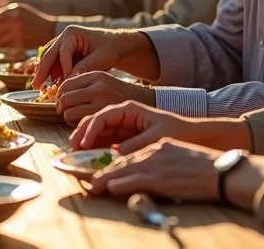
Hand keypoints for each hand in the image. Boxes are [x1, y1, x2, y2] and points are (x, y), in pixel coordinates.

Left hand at [0, 3, 55, 48]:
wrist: (51, 29)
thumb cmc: (33, 20)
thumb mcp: (20, 10)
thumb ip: (5, 15)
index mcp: (13, 9)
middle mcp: (14, 19)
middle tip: (1, 37)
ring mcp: (18, 31)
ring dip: (1, 43)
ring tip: (9, 41)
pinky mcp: (21, 42)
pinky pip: (6, 48)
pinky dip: (8, 49)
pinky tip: (15, 45)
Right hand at [32, 25, 151, 88]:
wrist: (115, 45)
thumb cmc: (110, 49)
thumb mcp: (101, 58)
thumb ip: (85, 67)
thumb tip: (70, 79)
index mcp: (72, 33)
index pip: (63, 52)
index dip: (63, 67)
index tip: (65, 81)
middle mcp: (63, 37)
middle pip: (49, 54)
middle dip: (42, 71)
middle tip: (35, 86)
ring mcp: (61, 44)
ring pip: (48, 59)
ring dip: (44, 72)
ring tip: (39, 87)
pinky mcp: (63, 53)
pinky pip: (53, 63)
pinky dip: (51, 73)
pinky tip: (50, 84)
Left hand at [57, 71, 156, 124]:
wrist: (147, 106)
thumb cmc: (122, 98)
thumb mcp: (105, 84)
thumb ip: (86, 87)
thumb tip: (59, 95)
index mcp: (96, 75)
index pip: (65, 84)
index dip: (61, 95)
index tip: (65, 103)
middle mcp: (98, 85)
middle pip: (63, 97)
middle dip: (62, 107)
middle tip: (67, 112)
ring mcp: (100, 100)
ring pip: (66, 109)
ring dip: (67, 116)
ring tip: (76, 119)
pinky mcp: (101, 114)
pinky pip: (74, 119)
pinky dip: (74, 124)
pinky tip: (83, 124)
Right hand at [68, 100, 198, 153]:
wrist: (191, 134)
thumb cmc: (176, 130)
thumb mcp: (157, 136)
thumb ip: (136, 143)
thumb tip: (115, 153)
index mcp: (128, 109)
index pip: (103, 115)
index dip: (91, 129)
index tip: (84, 144)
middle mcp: (121, 114)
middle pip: (94, 120)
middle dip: (81, 133)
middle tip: (72, 148)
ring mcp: (119, 125)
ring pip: (95, 130)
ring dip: (84, 139)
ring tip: (74, 152)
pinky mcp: (120, 136)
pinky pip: (103, 140)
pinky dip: (93, 146)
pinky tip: (86, 155)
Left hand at [90, 139, 222, 200]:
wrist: (223, 171)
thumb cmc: (208, 168)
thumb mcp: (182, 158)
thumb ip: (164, 163)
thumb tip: (152, 177)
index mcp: (160, 146)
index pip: (132, 154)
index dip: (115, 164)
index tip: (104, 172)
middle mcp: (155, 151)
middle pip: (123, 160)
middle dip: (104, 171)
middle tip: (90, 180)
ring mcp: (157, 164)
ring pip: (124, 169)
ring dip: (105, 179)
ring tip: (93, 187)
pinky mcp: (161, 177)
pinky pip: (135, 180)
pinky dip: (120, 183)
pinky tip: (109, 187)